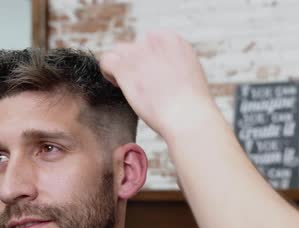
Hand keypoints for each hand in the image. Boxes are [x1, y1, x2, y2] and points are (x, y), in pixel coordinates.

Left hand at [100, 31, 217, 138]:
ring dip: (121, 68)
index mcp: (172, 39)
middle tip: (142, 85)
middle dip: (135, 64)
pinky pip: (106, 62)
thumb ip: (173, 64)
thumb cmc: (192, 105)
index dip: (148, 60)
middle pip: (134, 46)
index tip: (152, 77)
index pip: (150, 41)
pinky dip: (108, 73)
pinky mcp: (123, 67)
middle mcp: (154, 40)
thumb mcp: (190, 73)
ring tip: (130, 87)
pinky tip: (119, 87)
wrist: (188, 116)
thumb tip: (159, 68)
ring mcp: (137, 52)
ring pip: (118, 52)